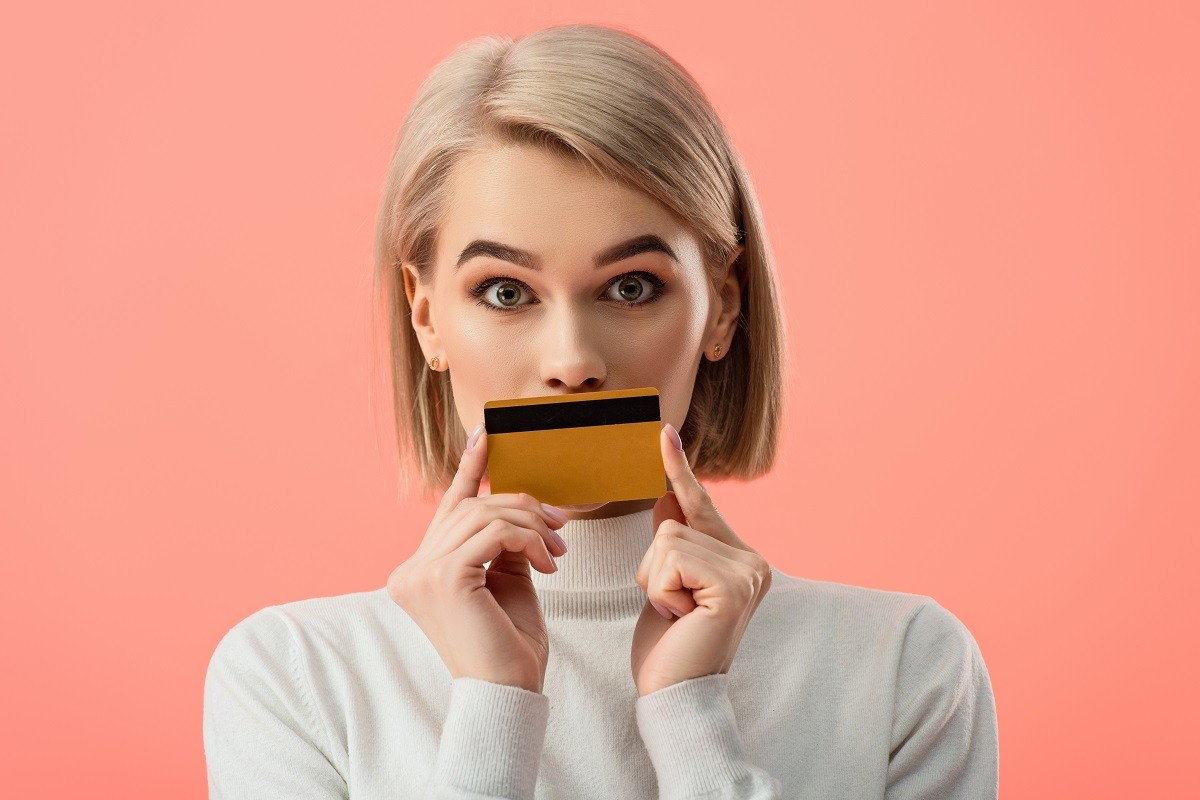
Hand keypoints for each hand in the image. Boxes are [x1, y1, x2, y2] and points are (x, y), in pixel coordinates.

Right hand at [386, 423, 568, 693]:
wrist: (509, 693)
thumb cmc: (509, 645)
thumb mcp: (506, 581)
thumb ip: (502, 543)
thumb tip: (518, 504)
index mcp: (419, 570)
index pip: (448, 507)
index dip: (469, 467)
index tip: (485, 433)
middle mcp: (410, 569)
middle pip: (472, 506)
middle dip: (522, 507)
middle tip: (559, 528)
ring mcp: (421, 573)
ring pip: (486, 514)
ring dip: (531, 526)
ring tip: (555, 551)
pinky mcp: (444, 578)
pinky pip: (495, 533)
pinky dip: (527, 540)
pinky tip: (546, 563)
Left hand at [631, 422, 772, 696]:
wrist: (675, 694)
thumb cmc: (669, 645)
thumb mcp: (665, 583)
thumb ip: (673, 542)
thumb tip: (667, 495)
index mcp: (741, 557)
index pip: (701, 504)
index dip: (679, 468)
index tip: (664, 431)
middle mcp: (753, 560)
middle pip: (673, 522)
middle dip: (655, 566)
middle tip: (673, 608)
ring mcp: (748, 572)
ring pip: (668, 538)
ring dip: (655, 580)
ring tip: (676, 614)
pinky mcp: (734, 586)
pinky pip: (672, 558)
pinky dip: (661, 590)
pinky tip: (680, 617)